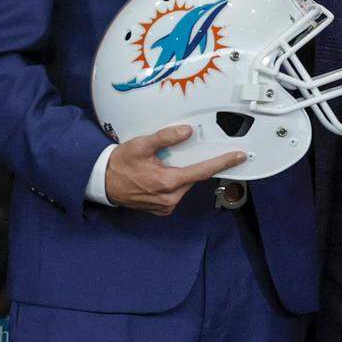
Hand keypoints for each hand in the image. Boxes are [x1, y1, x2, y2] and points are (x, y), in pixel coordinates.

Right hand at [104, 125, 245, 216]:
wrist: (102, 183)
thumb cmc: (120, 164)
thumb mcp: (141, 145)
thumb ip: (166, 137)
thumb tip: (187, 132)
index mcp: (167, 182)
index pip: (203, 170)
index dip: (223, 162)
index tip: (239, 157)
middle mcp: (169, 198)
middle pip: (193, 176)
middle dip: (191, 164)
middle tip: (174, 156)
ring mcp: (165, 206)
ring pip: (185, 184)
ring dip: (180, 173)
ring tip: (160, 166)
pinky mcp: (161, 209)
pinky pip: (175, 193)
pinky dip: (173, 183)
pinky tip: (158, 176)